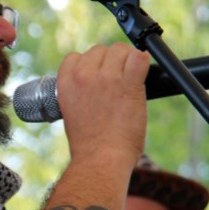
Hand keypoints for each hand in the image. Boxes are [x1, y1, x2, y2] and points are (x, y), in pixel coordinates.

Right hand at [56, 43, 149, 168]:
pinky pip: (139, 58)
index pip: (75, 57)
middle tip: (118, 82)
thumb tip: (95, 83)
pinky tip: (141, 75)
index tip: (97, 76)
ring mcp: (106, 79)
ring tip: (130, 80)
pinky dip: (143, 62)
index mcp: (66, 84)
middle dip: (110, 62)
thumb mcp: (71, 112)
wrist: (100, 160)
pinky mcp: (128, 85)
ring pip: (120, 50)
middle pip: (100, 50)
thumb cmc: (89, 144)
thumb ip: (80, 92)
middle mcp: (84, 76)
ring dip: (127, 61)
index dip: (89, 64)